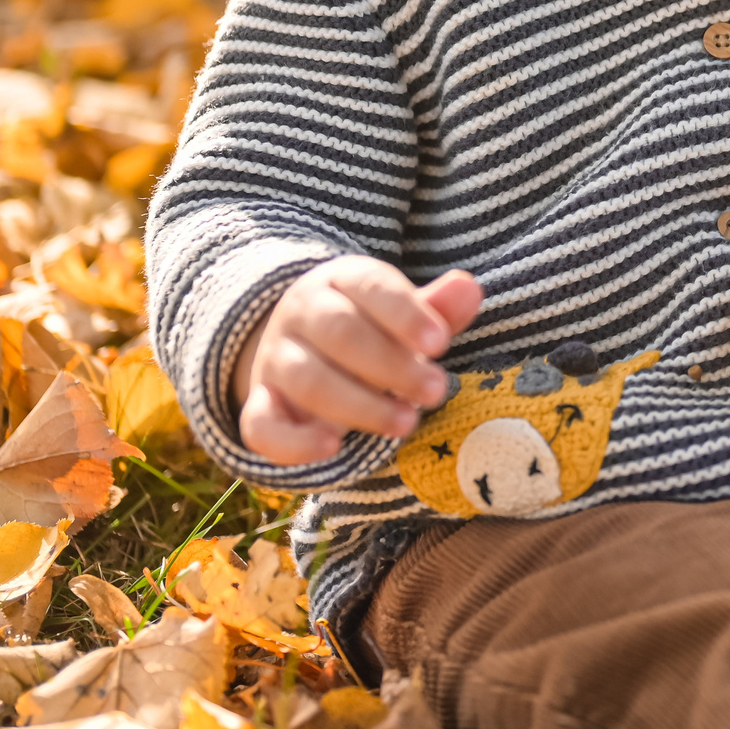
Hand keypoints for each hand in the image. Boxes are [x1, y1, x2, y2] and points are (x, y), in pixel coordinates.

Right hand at [232, 257, 483, 464]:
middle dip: (391, 365)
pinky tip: (332, 448)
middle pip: (340, 333)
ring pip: (308, 379)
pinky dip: (293, 441)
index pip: (371, 287)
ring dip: (359, 404)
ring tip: (405, 423)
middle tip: (436, 390)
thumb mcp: (403, 314)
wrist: (304, 348)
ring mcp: (275, 360)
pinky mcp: (260, 406)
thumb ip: (436, 309)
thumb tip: (469, 289)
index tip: (441, 344)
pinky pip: (261, 425)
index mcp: (341, 280)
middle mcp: (301, 314)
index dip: (405, 314)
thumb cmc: (373, 330)